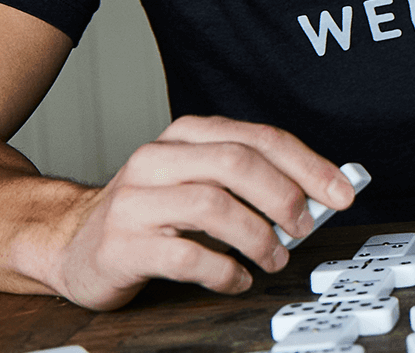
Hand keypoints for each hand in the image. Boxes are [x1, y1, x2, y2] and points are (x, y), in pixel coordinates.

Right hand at [47, 115, 354, 309]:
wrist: (72, 240)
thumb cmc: (150, 210)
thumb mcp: (197, 180)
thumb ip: (249, 180)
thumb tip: (317, 193)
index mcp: (186, 135)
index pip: (258, 138)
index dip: (307, 164)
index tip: (342, 191)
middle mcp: (159, 158)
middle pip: (237, 163)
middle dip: (284, 196)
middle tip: (305, 227)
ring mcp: (137, 199)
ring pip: (213, 204)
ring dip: (257, 236)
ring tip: (273, 257)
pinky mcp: (122, 243)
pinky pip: (185, 256)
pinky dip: (222, 270)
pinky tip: (236, 279)